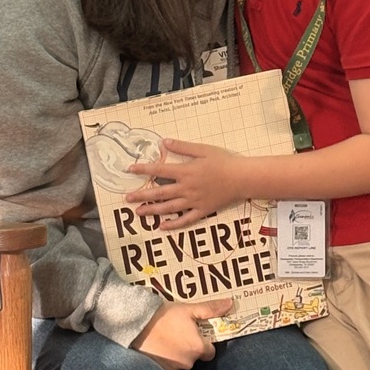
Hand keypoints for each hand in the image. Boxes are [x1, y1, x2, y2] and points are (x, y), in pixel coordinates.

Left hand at [127, 139, 243, 228]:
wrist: (242, 178)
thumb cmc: (224, 161)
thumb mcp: (203, 150)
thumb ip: (183, 147)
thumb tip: (164, 142)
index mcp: (186, 172)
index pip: (159, 170)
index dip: (143, 169)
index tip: (130, 170)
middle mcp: (186, 188)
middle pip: (159, 192)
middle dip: (142, 195)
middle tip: (127, 199)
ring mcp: (193, 201)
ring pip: (169, 208)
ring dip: (152, 210)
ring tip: (139, 213)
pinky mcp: (202, 211)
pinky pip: (185, 220)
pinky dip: (173, 225)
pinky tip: (162, 227)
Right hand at [131, 299, 231, 369]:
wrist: (138, 326)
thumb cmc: (165, 317)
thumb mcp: (189, 309)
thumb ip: (210, 309)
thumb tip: (230, 304)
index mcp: (198, 348)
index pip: (210, 351)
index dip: (205, 342)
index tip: (196, 332)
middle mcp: (188, 362)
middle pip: (195, 356)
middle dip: (189, 345)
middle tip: (179, 330)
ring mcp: (174, 368)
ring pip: (181, 361)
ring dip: (177, 351)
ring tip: (167, 336)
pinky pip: (168, 365)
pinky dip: (166, 357)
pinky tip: (159, 345)